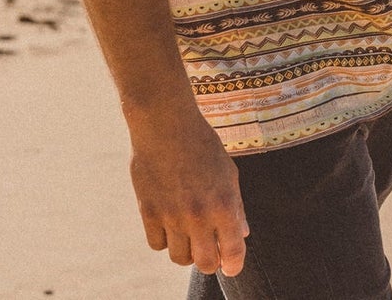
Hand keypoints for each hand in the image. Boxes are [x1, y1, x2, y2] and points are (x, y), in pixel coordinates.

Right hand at [129, 105, 248, 276]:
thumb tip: (242, 234)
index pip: (233, 251)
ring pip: (180, 258)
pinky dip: (164, 239)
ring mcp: (172, 216)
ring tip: (190, 234)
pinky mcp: (148, 213)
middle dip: (210, 261)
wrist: (166, 125)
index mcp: (224, 204)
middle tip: (210, 250)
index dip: (233, 264)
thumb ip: (235, 206)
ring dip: (187, 251)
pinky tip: (169, 223)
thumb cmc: (202, 145)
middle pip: (205, 263)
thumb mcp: (228, 171)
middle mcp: (199, 215)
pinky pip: (157, 245)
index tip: (231, 267)